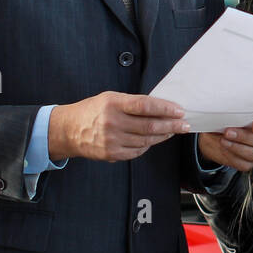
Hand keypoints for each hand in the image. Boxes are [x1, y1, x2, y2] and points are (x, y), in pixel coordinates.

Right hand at [48, 92, 188, 162]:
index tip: (179, 111)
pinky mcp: (111, 154)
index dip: (165, 109)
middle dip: (171, 125)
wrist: (68, 130)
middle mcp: (112, 122)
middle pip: (149, 126)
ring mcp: (111, 140)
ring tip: (172, 131)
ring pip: (146, 140)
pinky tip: (154, 140)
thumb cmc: (93, 110)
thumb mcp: (110, 98)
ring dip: (163, 136)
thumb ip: (133, 102)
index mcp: (113, 104)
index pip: (145, 106)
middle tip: (184, 124)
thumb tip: (160, 107)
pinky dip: (148, 146)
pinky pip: (137, 151)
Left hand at [198, 112, 252, 172]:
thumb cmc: (222, 119)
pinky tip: (224, 148)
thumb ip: (233, 110)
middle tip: (228, 131)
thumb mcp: (226, 111)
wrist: (211, 134)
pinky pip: (244, 164)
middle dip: (244, 136)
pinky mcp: (248, 162)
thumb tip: (230, 108)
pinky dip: (232, 157)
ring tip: (223, 140)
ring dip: (237, 147)